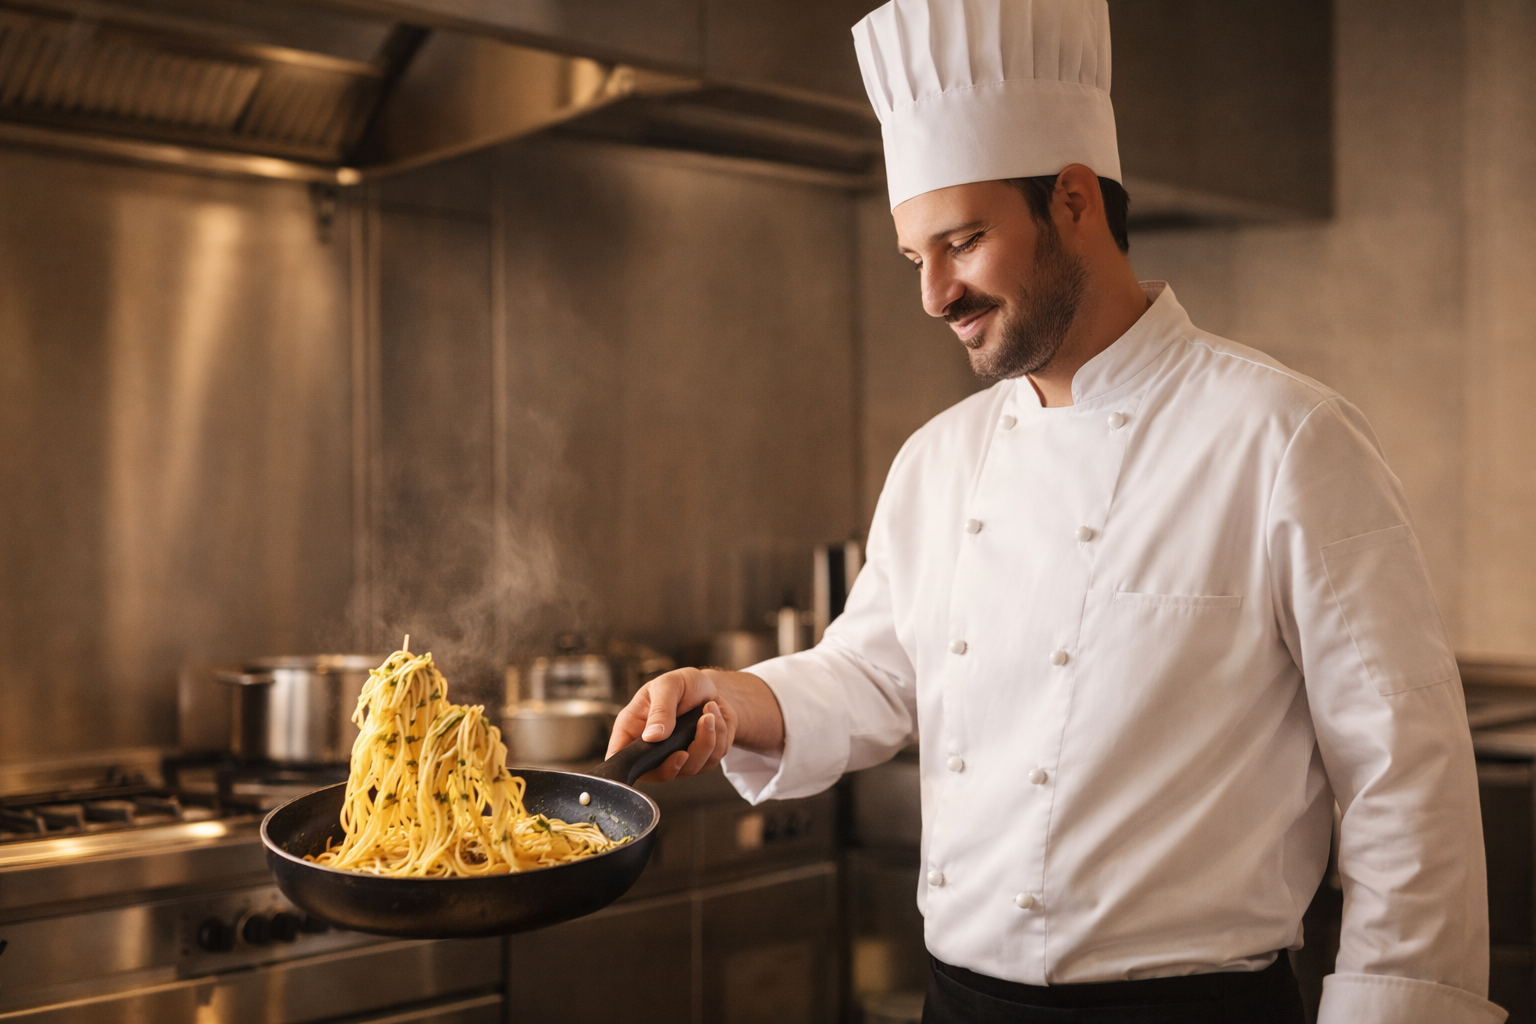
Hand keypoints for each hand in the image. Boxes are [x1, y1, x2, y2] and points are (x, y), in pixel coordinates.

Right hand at [607, 668, 783, 782]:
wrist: (712, 688)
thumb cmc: (683, 684)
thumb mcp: (667, 685)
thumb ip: (660, 709)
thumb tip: (652, 736)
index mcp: (633, 729)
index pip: (619, 758)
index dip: (628, 767)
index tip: (654, 755)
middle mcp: (651, 749)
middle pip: (659, 773)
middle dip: (683, 755)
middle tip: (699, 725)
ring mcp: (675, 758)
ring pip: (690, 768)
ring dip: (706, 739)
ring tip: (709, 713)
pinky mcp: (699, 760)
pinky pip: (711, 760)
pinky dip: (718, 736)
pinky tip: (715, 717)